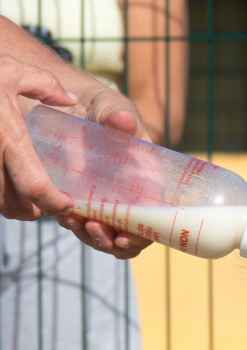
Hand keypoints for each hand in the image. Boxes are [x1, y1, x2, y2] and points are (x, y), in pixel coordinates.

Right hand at [0, 54, 75, 219]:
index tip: (66, 204)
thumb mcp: (12, 70)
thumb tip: (70, 99)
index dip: (53, 202)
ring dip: (10, 206)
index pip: (34, 185)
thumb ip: (45, 84)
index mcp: (8, 137)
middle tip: (45, 207)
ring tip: (26, 200)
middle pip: (11, 203)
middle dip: (30, 211)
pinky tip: (5, 185)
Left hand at [57, 89, 153, 257]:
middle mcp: (130, 195)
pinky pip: (83, 225)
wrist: (69, 102)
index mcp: (147, 178)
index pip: (154, 217)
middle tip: (92, 228)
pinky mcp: (83, 200)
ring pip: (106, 235)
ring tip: (73, 220)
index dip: (142, 234)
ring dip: (91, 236)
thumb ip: (117, 115)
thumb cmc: (100, 104)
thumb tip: (124, 120)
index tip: (123, 238)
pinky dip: (75, 226)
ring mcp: (107, 200)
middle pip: (130, 234)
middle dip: (112, 241)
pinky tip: (64, 215)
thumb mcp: (110, 106)